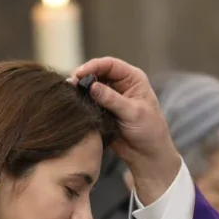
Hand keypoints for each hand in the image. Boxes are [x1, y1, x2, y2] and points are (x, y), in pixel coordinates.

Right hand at [69, 57, 180, 201]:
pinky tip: (73, 103)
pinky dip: (81, 100)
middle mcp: (121, 84)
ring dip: (80, 89)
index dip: (93, 66)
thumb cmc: (149, 131)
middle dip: (83, 77)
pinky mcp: (102, 109)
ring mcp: (110, 96)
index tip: (79, 74)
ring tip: (69, 94)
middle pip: (97, 72)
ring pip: (90, 86)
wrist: (147, 154)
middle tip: (70, 85)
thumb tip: (92, 86)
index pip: (110, 64)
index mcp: (133, 79)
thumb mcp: (133, 113)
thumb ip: (112, 99)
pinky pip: (88, 100)